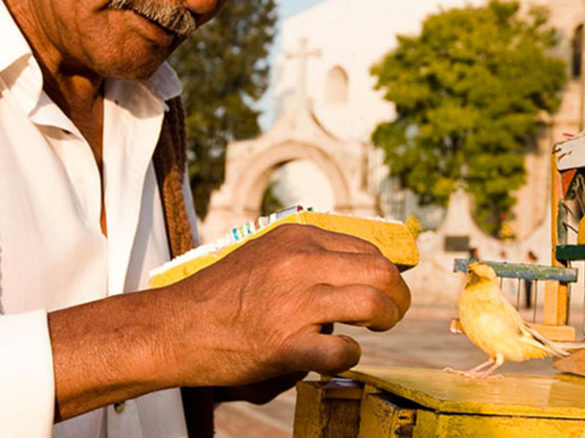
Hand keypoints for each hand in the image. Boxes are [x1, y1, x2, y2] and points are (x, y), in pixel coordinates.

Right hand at [48, 223, 408, 419]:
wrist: (174, 327)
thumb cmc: (221, 295)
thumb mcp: (266, 254)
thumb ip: (307, 257)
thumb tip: (353, 270)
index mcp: (298, 238)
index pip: (366, 248)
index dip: (385, 271)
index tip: (385, 288)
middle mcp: (300, 263)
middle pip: (380, 271)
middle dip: (398, 294)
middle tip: (395, 312)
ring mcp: (294, 302)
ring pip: (372, 303)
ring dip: (386, 319)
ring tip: (378, 328)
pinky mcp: (285, 344)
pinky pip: (342, 350)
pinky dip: (351, 356)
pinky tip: (341, 357)